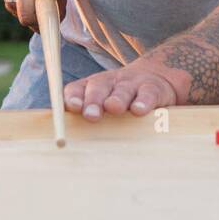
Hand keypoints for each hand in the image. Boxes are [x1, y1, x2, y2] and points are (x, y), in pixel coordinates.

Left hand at [64, 60, 184, 120]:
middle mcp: (110, 82)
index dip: (73, 97)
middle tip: (91, 115)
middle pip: (98, 87)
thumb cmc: (121, 100)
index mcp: (93, 86)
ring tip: (113, 107)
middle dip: (93, 100)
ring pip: (122, 90)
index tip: (72, 107)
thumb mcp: (103, 104)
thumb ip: (85, 117)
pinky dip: (143, 102)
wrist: (157, 78)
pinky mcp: (153, 89)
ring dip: (117, 99)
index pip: (77, 88)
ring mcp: (132, 84)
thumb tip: (61, 141)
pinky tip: (139, 110)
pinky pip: (147, 94)